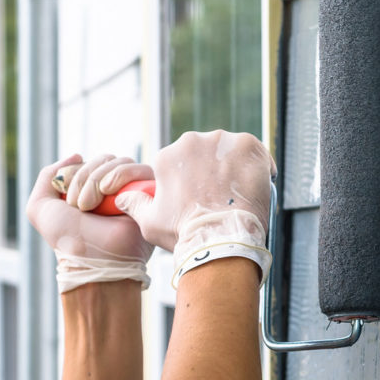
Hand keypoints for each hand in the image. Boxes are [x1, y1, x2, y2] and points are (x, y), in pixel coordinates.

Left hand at [28, 155, 154, 291]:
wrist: (93, 259)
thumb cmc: (67, 238)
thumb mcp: (40, 207)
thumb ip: (48, 176)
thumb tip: (77, 155)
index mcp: (91, 190)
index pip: (89, 162)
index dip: (77, 173)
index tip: (70, 199)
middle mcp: (113, 189)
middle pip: (104, 159)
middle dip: (86, 178)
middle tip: (80, 206)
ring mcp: (133, 192)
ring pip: (121, 161)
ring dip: (100, 179)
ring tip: (94, 206)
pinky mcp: (151, 196)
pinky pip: (142, 169)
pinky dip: (123, 176)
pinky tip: (114, 197)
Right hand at [113, 131, 274, 284]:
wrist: (220, 238)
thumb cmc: (184, 233)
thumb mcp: (148, 222)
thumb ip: (134, 204)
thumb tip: (122, 197)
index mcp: (166, 156)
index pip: (180, 162)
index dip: (191, 180)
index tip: (201, 195)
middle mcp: (192, 141)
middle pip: (204, 152)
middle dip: (211, 170)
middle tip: (220, 195)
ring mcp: (221, 141)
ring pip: (228, 149)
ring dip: (233, 165)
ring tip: (238, 191)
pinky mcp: (248, 146)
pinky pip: (254, 150)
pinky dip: (257, 163)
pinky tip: (257, 181)